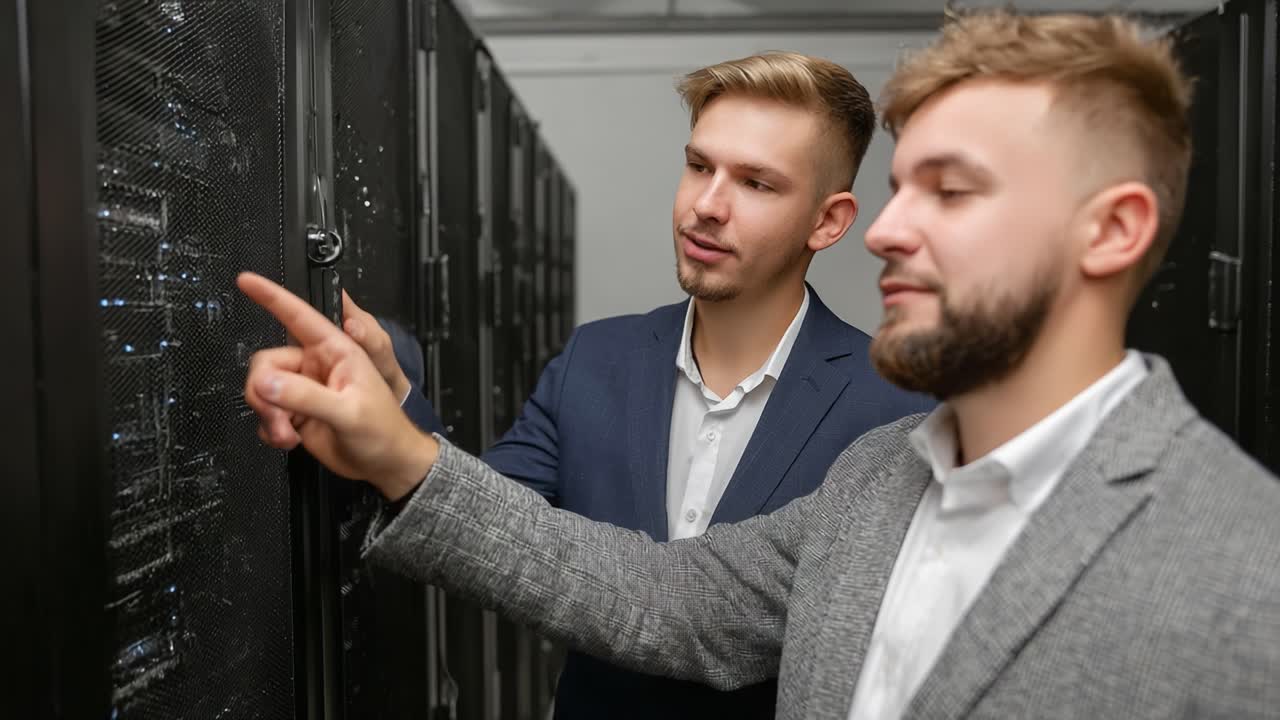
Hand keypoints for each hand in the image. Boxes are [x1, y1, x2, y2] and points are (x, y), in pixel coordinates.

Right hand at [238, 272, 437, 500]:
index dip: (272, 296)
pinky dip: (269, 427)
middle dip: (264, 390)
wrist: (385, 464)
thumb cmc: (384, 431)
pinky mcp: (295, 412)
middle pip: (267, 362)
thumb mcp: (349, 411)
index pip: (299, 316)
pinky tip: (289, 439)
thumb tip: (269, 383)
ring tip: (287, 434)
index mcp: (335, 352)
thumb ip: (307, 396)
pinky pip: (265, 411)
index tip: (246, 280)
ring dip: (267, 414)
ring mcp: (304, 389)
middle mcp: (316, 366)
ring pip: (262, 388)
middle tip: (278, 416)